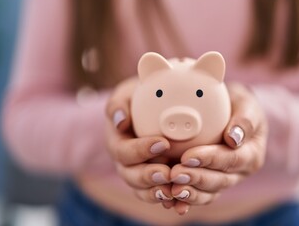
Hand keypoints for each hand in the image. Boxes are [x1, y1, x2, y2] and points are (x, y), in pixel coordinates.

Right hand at [105, 77, 173, 204]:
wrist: (151, 107)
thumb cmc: (138, 97)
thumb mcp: (126, 94)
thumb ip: (119, 104)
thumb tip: (120, 120)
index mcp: (117, 142)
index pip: (123, 151)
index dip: (140, 150)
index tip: (162, 143)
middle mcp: (125, 162)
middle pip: (130, 176)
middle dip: (148, 177)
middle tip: (168, 173)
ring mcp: (138, 173)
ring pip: (143, 190)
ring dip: (157, 192)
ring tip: (174, 191)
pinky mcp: (154, 180)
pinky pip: (158, 194)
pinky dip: (168, 200)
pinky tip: (181, 203)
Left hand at [169, 83, 267, 214]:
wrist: (232, 113)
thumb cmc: (238, 106)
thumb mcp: (246, 105)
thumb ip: (245, 120)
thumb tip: (234, 138)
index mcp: (251, 154)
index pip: (231, 159)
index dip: (209, 159)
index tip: (188, 156)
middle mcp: (240, 172)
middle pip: (219, 180)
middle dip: (195, 178)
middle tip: (174, 174)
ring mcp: (225, 181)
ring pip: (208, 193)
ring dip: (190, 193)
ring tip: (172, 190)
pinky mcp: (210, 186)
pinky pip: (198, 196)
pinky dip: (185, 201)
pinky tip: (170, 201)